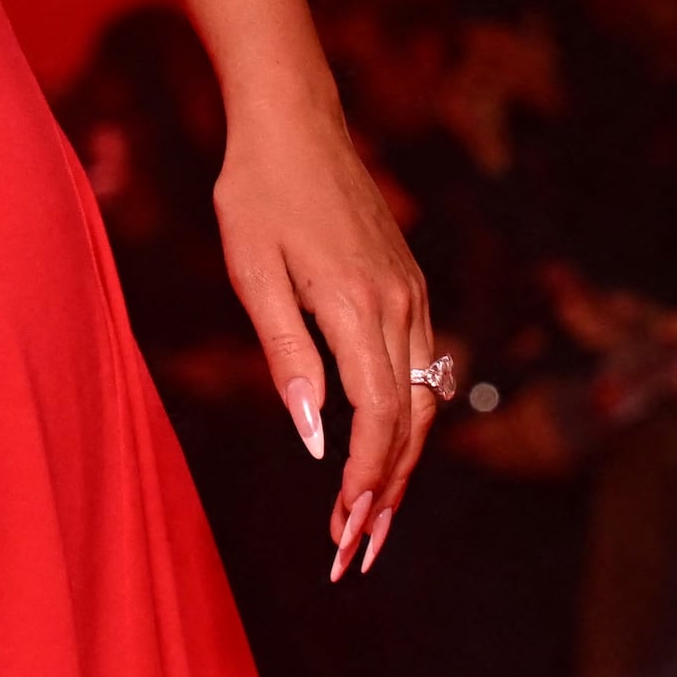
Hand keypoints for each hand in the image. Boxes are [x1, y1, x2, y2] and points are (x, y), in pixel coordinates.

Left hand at [211, 109, 437, 580]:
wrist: (295, 121)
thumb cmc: (258, 194)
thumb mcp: (253, 274)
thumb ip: (288, 358)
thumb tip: (317, 439)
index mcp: (358, 305)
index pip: (381, 416)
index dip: (368, 480)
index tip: (348, 530)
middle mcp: (400, 305)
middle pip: (411, 422)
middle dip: (386, 493)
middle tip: (355, 554)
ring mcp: (412, 295)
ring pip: (423, 400)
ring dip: (399, 466)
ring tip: (367, 521)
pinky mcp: (409, 287)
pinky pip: (421, 369)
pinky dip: (406, 422)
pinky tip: (380, 453)